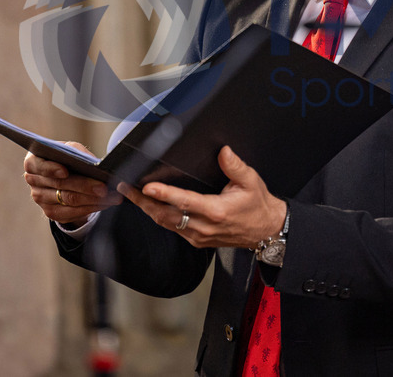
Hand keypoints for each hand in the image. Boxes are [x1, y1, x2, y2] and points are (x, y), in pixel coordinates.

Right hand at [23, 145, 122, 226]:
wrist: (65, 173)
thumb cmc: (67, 157)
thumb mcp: (71, 150)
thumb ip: (77, 154)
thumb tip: (96, 165)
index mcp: (33, 162)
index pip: (38, 166)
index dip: (51, 169)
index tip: (66, 171)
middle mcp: (33, 181)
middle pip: (59, 185)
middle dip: (85, 186)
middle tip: (104, 187)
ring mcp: (40, 199)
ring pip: (68, 200)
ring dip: (93, 199)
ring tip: (112, 196)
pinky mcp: (51, 212)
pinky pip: (72, 213)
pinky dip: (91, 208)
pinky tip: (106, 204)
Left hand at [117, 145, 287, 248]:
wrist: (266, 230)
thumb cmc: (258, 206)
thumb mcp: (252, 181)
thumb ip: (235, 166)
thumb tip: (223, 151)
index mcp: (217, 211)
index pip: (185, 201)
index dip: (164, 193)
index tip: (147, 186)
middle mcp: (205, 226)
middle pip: (166, 215)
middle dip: (143, 201)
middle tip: (126, 187)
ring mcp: (199, 236)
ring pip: (166, 223)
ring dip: (147, 209)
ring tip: (131, 194)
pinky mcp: (197, 240)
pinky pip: (173, 228)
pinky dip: (158, 216)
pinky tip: (150, 206)